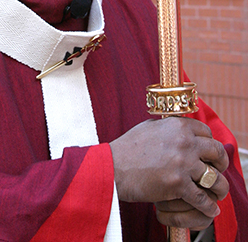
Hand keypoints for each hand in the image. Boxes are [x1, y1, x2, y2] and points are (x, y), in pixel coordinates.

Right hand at [110, 117, 228, 229]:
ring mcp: (182, 163)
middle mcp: (184, 142)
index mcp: (178, 125)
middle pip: (217, 151)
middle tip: (218, 169)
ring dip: (219, 187)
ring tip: (218, 192)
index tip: (208, 152)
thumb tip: (180, 130)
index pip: (206, 132)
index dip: (209, 142)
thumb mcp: (150, 127)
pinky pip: (202, 197)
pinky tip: (210, 208)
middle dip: (221, 162)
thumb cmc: (128, 148)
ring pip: (215, 177)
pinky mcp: (178, 185)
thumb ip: (169, 127)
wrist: (113, 167)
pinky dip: (208, 206)